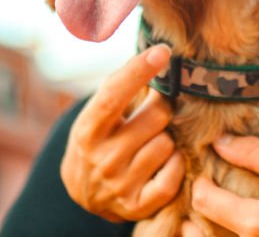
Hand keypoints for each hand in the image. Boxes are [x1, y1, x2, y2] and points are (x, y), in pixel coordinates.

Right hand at [61, 45, 185, 221]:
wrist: (84, 193)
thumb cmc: (97, 140)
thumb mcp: (96, 114)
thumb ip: (119, 88)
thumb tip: (155, 54)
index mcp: (87, 130)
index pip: (114, 95)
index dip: (139, 71)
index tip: (162, 51)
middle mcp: (101, 159)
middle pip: (156, 116)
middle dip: (162, 107)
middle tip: (154, 112)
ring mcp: (119, 185)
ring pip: (168, 144)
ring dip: (167, 138)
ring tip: (151, 141)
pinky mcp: (137, 207)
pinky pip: (173, 175)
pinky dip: (174, 164)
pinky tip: (164, 162)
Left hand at [187, 135, 258, 235]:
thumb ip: (256, 155)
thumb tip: (220, 142)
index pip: (206, 203)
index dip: (200, 182)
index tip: (205, 168)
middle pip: (208, 234)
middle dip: (200, 214)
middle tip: (203, 192)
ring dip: (214, 230)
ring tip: (212, 213)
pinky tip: (245, 222)